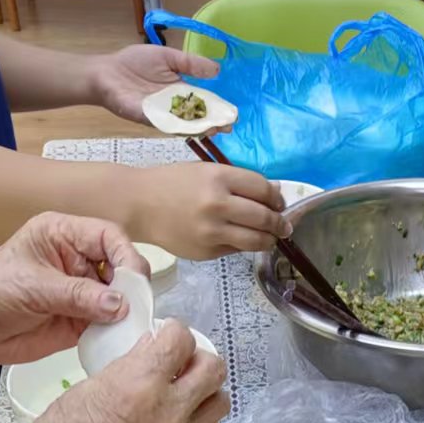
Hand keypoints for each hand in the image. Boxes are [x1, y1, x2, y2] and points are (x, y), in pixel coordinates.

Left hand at [0, 212, 147, 368]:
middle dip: (131, 286)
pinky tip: (117, 338)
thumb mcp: (31, 287)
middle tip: (134, 308)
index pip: (108, 236)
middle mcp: (78, 260)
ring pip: (121, 296)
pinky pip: (111, 323)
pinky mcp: (84, 319)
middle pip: (121, 266)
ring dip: (127, 311)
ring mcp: (83, 291)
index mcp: (62, 235)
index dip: (126, 255)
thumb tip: (120, 304)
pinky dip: (117, 331)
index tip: (135, 281)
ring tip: (128, 326)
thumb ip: (77, 295)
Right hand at [14, 321, 228, 422]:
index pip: (182, 339)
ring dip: (207, 392)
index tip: (167, 337)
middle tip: (183, 363)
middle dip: (199, 358)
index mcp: (140, 381)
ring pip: (220, 402)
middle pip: (213, 368)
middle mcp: (168, 409)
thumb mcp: (90, 384)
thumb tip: (151, 349)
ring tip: (188, 393)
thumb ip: (128, 365)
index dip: (175, 332)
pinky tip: (188, 422)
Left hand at [90, 45, 219, 124]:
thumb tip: (217, 68)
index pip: (204, 103)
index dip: (218, 109)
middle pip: (198, 119)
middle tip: (228, 126)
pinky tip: (193, 128)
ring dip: (200, 129)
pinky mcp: (148, 119)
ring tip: (215, 129)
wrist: (105, 73)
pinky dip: (180, 127)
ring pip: (185, 126)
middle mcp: (174, 108)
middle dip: (214, 123)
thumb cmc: (134, 63)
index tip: (232, 114)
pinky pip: (167, 125)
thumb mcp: (167, 57)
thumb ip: (190, 63)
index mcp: (180, 92)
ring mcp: (162, 116)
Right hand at [125, 161, 289, 258]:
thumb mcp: (205, 171)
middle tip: (284, 225)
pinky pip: (235, 250)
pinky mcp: (206, 251)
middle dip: (280, 223)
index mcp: (218, 178)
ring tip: (271, 238)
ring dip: (269, 240)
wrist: (139, 204)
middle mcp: (217, 204)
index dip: (277, 198)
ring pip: (255, 240)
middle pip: (264, 217)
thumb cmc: (172, 183)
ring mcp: (212, 231)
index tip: (280, 202)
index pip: (262, 189)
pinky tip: (240, 239)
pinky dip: (243, 245)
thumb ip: (237, 181)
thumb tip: (272, 193)